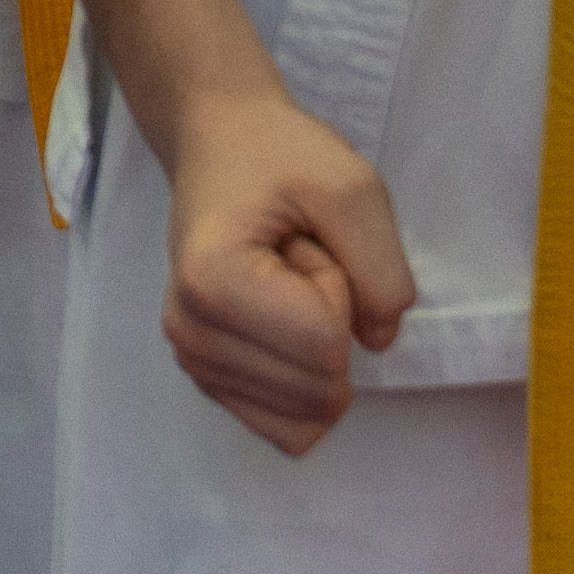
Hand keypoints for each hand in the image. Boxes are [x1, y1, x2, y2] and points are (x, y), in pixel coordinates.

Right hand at [143, 92, 411, 454]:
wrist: (219, 146)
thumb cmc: (279, 157)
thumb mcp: (352, 187)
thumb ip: (383, 268)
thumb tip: (377, 343)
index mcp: (212, 283)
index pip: (326, 345)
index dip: (343, 290)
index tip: (307, 239)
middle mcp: (190, 334)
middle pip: (319, 385)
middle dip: (333, 322)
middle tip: (298, 259)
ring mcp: (193, 362)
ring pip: (307, 413)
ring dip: (317, 348)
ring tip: (285, 280)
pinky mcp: (208, 380)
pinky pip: (287, 427)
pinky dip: (306, 381)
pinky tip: (278, 320)